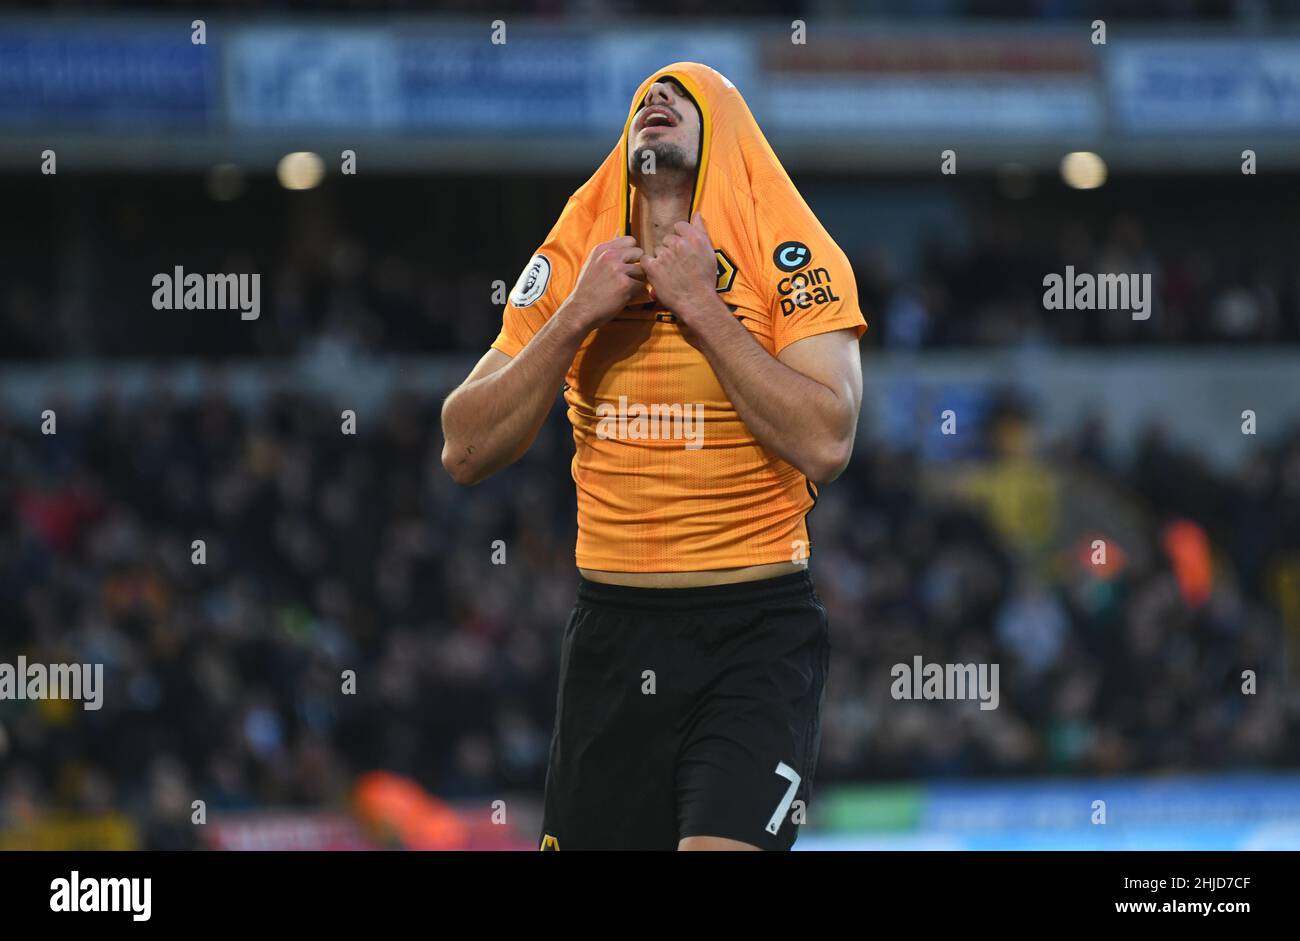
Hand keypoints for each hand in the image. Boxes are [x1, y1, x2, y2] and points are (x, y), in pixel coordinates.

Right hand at [560, 236, 644, 332]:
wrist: (580, 309)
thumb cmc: (588, 289)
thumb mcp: (593, 262)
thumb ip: (608, 250)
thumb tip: (619, 232)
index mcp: (602, 249)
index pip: (630, 240)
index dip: (631, 252)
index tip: (627, 262)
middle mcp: (610, 256)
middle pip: (639, 252)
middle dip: (637, 264)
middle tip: (628, 276)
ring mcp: (618, 269)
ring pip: (642, 270)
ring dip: (638, 280)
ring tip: (625, 288)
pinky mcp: (625, 284)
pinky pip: (641, 285)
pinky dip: (636, 292)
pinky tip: (624, 296)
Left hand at [641, 213, 724, 328]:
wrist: (697, 301)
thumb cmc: (705, 279)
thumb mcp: (709, 252)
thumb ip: (701, 231)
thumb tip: (696, 214)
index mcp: (694, 238)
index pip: (679, 226)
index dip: (679, 239)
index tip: (682, 251)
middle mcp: (679, 244)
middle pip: (667, 239)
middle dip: (670, 250)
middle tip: (677, 265)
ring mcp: (665, 255)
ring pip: (657, 250)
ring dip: (661, 259)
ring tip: (670, 273)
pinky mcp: (654, 267)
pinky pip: (646, 260)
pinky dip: (650, 266)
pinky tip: (658, 275)